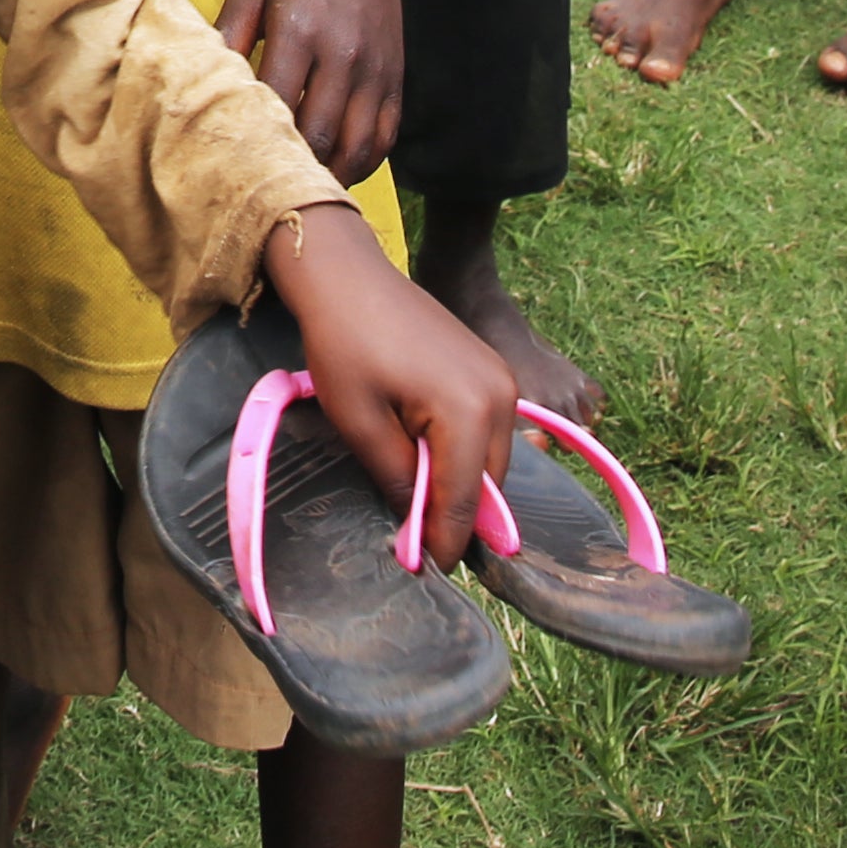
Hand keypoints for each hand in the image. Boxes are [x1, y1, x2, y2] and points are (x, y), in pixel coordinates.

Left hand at [218, 0, 407, 177]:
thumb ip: (228, 36)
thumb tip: (200, 83)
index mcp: (299, 30)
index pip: (277, 103)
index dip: (257, 138)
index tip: (236, 157)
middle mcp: (343, 53)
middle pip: (320, 134)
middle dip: (294, 167)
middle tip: (267, 185)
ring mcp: (375, 68)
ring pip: (358, 146)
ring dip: (331, 174)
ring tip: (303, 186)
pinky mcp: (396, 75)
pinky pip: (386, 135)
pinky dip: (365, 161)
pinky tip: (341, 169)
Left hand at [260, 199, 515, 520]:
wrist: (348, 277)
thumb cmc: (345, 344)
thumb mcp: (360, 422)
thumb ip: (397, 480)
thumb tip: (418, 531)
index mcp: (470, 411)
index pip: (464, 500)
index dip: (445, 541)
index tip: (426, 570)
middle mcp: (500, 397)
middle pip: (488, 484)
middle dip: (457, 517)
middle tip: (419, 546)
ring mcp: (501, 379)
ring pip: (491, 460)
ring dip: (461, 486)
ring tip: (420, 506)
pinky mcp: (492, 369)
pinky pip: (487, 431)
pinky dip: (464, 455)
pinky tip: (428, 462)